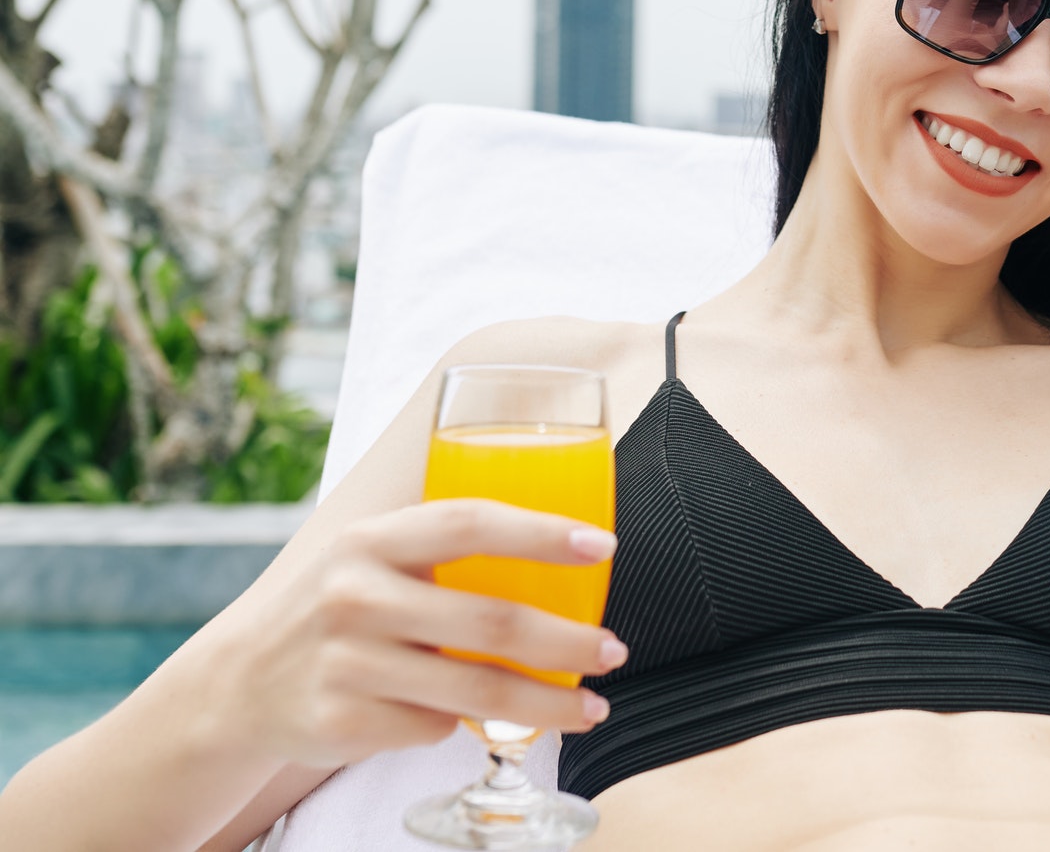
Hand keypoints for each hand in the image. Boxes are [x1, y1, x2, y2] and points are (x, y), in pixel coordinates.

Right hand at [205, 500, 625, 767]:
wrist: (235, 686)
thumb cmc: (334, 611)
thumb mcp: (369, 560)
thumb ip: (440, 551)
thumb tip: (559, 548)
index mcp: (370, 541)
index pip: (468, 523)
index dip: (540, 533)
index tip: (602, 546)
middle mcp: (354, 597)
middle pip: (489, 623)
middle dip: (567, 643)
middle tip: (613, 652)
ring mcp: (346, 664)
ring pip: (474, 692)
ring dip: (546, 705)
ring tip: (592, 706)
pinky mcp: (342, 722)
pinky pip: (433, 727)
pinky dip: (458, 724)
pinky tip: (460, 718)